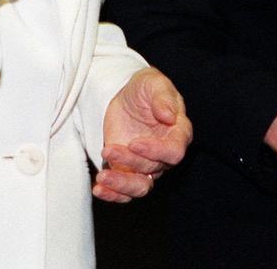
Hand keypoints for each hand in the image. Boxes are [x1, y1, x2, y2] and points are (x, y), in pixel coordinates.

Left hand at [93, 68, 192, 202]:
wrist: (124, 96)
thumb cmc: (145, 88)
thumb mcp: (153, 83)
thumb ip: (163, 97)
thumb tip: (170, 116)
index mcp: (177, 133)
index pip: (174, 152)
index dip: (156, 151)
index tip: (135, 143)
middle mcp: (164, 154)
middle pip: (153, 169)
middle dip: (130, 162)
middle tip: (109, 150)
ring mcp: (146, 164)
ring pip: (141, 187)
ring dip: (122, 185)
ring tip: (102, 177)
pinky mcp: (128, 171)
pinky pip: (124, 191)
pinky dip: (112, 194)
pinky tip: (99, 188)